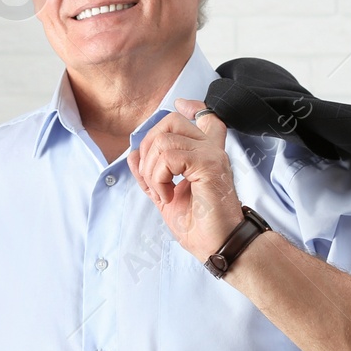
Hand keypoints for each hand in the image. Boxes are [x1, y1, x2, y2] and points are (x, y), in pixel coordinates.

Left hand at [127, 97, 243, 261]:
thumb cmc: (199, 226)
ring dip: (152, 170)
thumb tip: (133, 153)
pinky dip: (159, 177)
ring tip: (162, 192)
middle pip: (171, 121)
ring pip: (164, 139)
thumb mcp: (166, 196)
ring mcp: (212, 155)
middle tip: (154, 179)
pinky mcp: (209, 165)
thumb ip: (151, 174)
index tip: (182, 104)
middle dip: (148, 147)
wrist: (218, 246)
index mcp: (205, 155)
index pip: (205, 116)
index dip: (192, 106)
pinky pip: (169, 155)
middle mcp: (211, 150)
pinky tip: (168, 195)